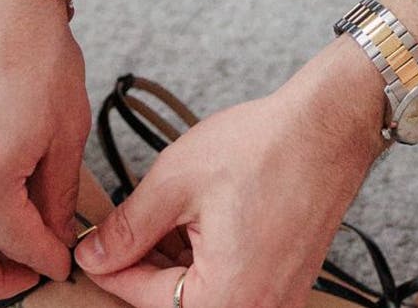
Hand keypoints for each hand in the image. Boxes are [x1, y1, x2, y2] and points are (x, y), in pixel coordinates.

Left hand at [73, 44, 389, 307]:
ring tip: (166, 216)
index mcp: (225, 299)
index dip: (110, 267)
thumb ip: (129, 229)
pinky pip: (233, 287)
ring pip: (203, 296)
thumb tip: (95, 256)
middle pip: (174, 303)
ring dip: (175, 265)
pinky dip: (207, 262)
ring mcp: (277, 302)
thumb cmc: (262, 149)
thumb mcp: (175, 183)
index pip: (143, 298)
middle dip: (145, 266)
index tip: (89, 247)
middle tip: (123, 227)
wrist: (328, 127)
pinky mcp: (288, 285)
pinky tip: (198, 224)